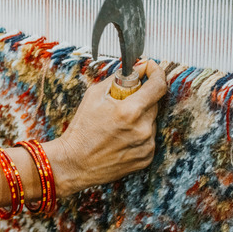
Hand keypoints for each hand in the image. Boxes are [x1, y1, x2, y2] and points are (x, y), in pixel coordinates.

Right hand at [51, 59, 166, 195]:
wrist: (75, 163)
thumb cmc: (81, 130)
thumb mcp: (94, 95)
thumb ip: (118, 79)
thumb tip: (137, 69)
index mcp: (130, 111)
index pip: (158, 85)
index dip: (156, 72)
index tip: (151, 68)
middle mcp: (143, 129)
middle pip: (153, 103)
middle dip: (140, 99)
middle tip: (122, 103)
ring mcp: (146, 146)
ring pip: (151, 121)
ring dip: (139, 118)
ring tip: (117, 126)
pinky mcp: (146, 158)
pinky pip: (149, 138)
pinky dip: (139, 134)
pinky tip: (121, 138)